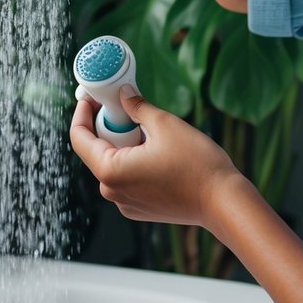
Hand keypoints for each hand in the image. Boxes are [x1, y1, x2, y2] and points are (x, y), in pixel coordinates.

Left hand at [70, 86, 242, 227]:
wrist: (223, 202)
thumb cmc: (196, 165)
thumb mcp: (164, 124)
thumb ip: (136, 106)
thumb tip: (122, 93)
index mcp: (110, 171)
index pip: (79, 138)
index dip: (82, 113)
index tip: (91, 97)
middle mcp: (112, 192)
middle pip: (98, 150)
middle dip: (111, 127)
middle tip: (129, 108)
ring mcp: (126, 203)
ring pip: (115, 164)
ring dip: (125, 144)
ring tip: (151, 132)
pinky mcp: (140, 208)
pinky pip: (127, 178)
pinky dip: (135, 162)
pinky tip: (158, 153)